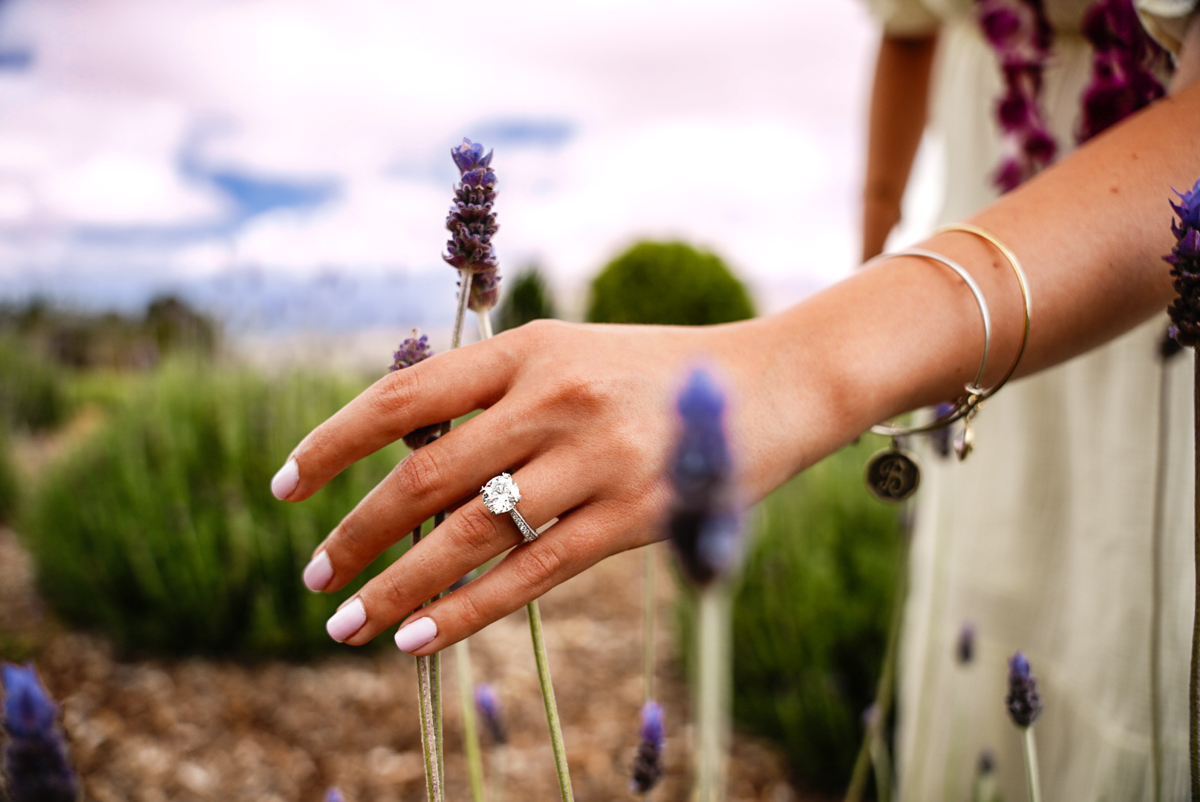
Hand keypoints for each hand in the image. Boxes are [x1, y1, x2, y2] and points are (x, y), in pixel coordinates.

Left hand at [271, 318, 788, 654]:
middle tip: (316, 574)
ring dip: (396, 584)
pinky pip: (532, 573)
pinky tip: (416, 637)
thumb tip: (408, 459)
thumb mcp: (575, 354)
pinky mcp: (635, 516)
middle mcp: (556, 398)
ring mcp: (597, 458)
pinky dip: (465, 609)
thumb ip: (499, 397)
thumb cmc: (662, 372)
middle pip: (425, 474)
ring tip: (346, 622)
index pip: (403, 397)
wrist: (778, 379)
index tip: (286, 486)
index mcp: (531, 348)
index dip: (332, 443)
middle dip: (356, 532)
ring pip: (469, 533)